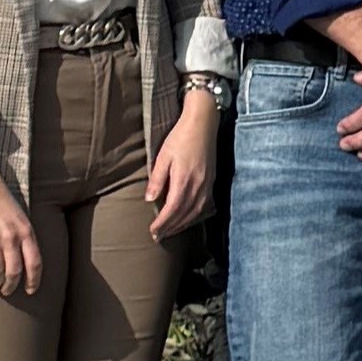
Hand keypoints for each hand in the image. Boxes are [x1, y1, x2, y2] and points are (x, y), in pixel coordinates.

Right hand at [0, 153, 41, 295]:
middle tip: (7, 291)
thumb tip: (23, 259)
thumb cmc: (1, 198)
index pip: (35, 263)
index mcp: (26, 231)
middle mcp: (11, 237)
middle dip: (11, 286)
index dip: (34, 280)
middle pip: (15, 272)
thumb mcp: (20, 216)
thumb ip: (23, 236)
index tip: (31, 290)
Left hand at [145, 90, 222, 237]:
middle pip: (184, 214)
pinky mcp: (211, 180)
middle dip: (171, 227)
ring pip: (195, 212)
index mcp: (184, 180)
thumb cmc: (181, 137)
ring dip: (182, 224)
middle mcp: (198, 185)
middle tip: (158, 237)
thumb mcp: (163, 156)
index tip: (152, 232)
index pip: (172, 209)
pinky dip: (193, 215)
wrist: (204, 123)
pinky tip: (187, 217)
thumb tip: (150, 200)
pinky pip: (203, 205)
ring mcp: (207, 184)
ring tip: (171, 231)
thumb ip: (157, 179)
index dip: (162, 223)